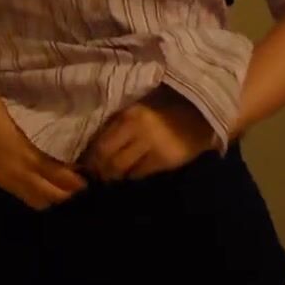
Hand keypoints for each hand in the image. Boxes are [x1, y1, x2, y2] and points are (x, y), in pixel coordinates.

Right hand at [0, 95, 87, 210]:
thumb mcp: (26, 119)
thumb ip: (48, 136)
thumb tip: (70, 150)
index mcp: (26, 155)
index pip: (59, 177)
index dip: (77, 180)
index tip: (93, 175)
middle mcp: (18, 173)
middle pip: (51, 195)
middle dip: (69, 193)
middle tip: (84, 184)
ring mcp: (7, 178)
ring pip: (38, 200)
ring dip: (54, 197)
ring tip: (67, 187)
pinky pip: (25, 196)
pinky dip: (39, 196)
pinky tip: (45, 185)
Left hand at [80, 86, 216, 181]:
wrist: (201, 115)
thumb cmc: (165, 109)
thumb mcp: (138, 110)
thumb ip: (119, 124)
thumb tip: (94, 144)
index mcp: (128, 115)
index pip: (100, 142)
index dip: (89, 156)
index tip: (84, 163)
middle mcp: (137, 129)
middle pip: (108, 157)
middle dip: (99, 169)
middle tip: (95, 174)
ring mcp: (152, 145)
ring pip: (122, 168)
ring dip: (114, 175)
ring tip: (111, 176)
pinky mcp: (164, 159)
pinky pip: (139, 174)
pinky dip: (131, 176)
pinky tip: (130, 174)